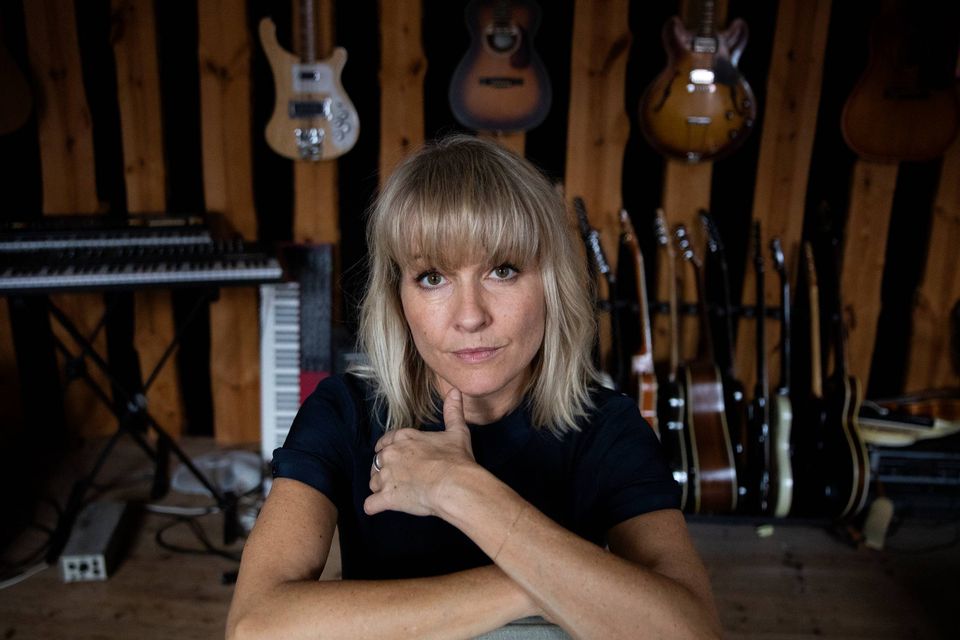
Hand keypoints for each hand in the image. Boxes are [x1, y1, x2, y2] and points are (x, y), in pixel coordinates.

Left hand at [364, 388, 476, 516]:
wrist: (454, 484)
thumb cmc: (456, 459)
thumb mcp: (457, 431)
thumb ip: (453, 411)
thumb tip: (455, 391)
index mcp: (404, 437)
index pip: (385, 442)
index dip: (388, 449)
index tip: (395, 457)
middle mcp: (390, 454)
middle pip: (377, 462)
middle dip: (385, 470)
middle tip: (401, 479)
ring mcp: (387, 477)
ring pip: (373, 483)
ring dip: (381, 489)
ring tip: (397, 494)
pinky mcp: (387, 497)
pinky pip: (371, 504)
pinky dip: (375, 506)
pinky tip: (382, 507)